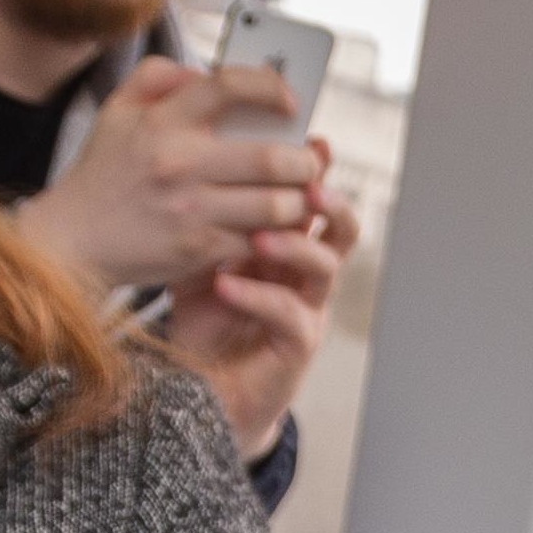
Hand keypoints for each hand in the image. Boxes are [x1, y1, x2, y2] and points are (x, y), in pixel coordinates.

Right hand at [10, 57, 326, 295]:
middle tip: (309, 163)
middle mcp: (179, 162)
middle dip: (306, 161)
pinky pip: (260, 240)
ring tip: (298, 197)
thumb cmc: (104, 172)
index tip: (291, 103)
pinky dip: (276, 236)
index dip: (273, 88)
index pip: (231, 87)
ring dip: (299, 202)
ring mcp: (191, 209)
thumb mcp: (117, 111)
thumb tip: (207, 72)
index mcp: (163, 121)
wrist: (70, 241)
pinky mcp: (198, 249)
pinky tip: (275, 230)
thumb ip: (159, 77)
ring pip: (278, 205)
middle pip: (275, 158)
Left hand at [163, 138, 351, 461]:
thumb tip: (190, 165)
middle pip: (343, 231)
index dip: (319, 173)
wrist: (197, 390)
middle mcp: (306, 276)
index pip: (314, 203)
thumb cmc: (203, 323)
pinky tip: (227, 284)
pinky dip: (259, 296)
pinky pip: (293, 314)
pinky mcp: (297, 347)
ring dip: (295, 246)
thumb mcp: (197, 260)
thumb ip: (205, 221)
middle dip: (331, 204)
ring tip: (258, 236)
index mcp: (289, 249)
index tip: (312, 142)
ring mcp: (307, 310)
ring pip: (326, 267)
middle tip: (308, 185)